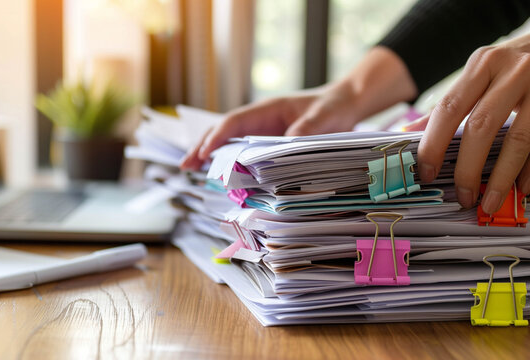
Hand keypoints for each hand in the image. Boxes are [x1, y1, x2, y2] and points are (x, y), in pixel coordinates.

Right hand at [180, 92, 321, 169]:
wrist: (345, 104)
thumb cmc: (333, 106)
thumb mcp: (324, 117)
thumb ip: (307, 129)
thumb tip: (287, 144)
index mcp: (269, 109)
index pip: (235, 121)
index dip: (217, 137)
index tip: (204, 153)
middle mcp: (261, 120)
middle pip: (224, 131)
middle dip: (203, 146)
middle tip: (184, 165)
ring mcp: (263, 132)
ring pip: (230, 142)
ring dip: (211, 156)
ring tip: (191, 171)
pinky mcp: (270, 144)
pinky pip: (246, 153)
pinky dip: (231, 163)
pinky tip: (222, 175)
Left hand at [418, 27, 529, 212]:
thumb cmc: (517, 66)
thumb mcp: (482, 74)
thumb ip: (451, 103)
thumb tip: (410, 131)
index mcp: (483, 63)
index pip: (449, 107)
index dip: (433, 143)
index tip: (426, 172)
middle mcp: (515, 69)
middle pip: (482, 126)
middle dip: (467, 168)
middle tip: (462, 195)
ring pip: (518, 139)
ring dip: (500, 178)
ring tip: (489, 201)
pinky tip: (519, 187)